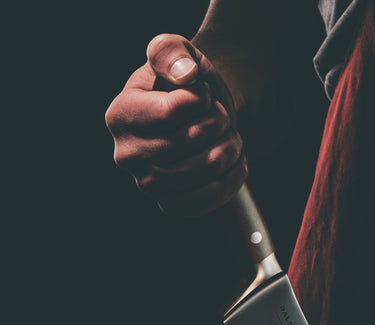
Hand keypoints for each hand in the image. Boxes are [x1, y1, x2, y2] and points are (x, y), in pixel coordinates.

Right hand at [105, 34, 246, 216]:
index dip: (202, 99)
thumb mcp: (177, 52)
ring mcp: (147, 184)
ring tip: (228, 136)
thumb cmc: (186, 83)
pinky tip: (233, 162)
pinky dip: (231, 178)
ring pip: (207, 168)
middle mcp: (127, 153)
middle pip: (194, 139)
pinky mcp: (170, 204)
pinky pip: (208, 200)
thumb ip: (171, 50)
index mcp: (121, 114)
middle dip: (220, 122)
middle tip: (221, 117)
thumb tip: (185, 74)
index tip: (203, 94)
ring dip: (231, 147)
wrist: (201, 116)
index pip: (174, 111)